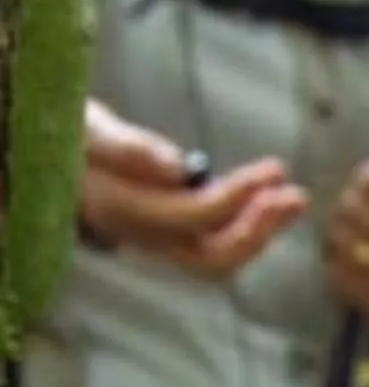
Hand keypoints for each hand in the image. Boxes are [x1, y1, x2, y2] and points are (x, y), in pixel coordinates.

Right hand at [79, 100, 308, 271]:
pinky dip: (247, 222)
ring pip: (219, 253)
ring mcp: (161, 239)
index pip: (193, 217)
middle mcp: (147, 237)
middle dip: (259, 230)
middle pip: (214, 257)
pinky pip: (216, 240)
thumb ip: (127, 149)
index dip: (236, 198)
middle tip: (296, 195)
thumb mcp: (89, 130)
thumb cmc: (70, 135)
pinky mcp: (172, 230)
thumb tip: (175, 167)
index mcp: (126, 213)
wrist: (54, 153)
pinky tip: (269, 197)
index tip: (273, 170)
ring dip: (261, 228)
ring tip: (293, 196)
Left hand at [325, 138, 368, 332]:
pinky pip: (344, 275)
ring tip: (341, 225)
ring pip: (350, 244)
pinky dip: (337, 260)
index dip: (366, 178)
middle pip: (362, 213)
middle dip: (349, 204)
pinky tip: (342, 253)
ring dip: (338, 230)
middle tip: (346, 203)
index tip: (365, 182)